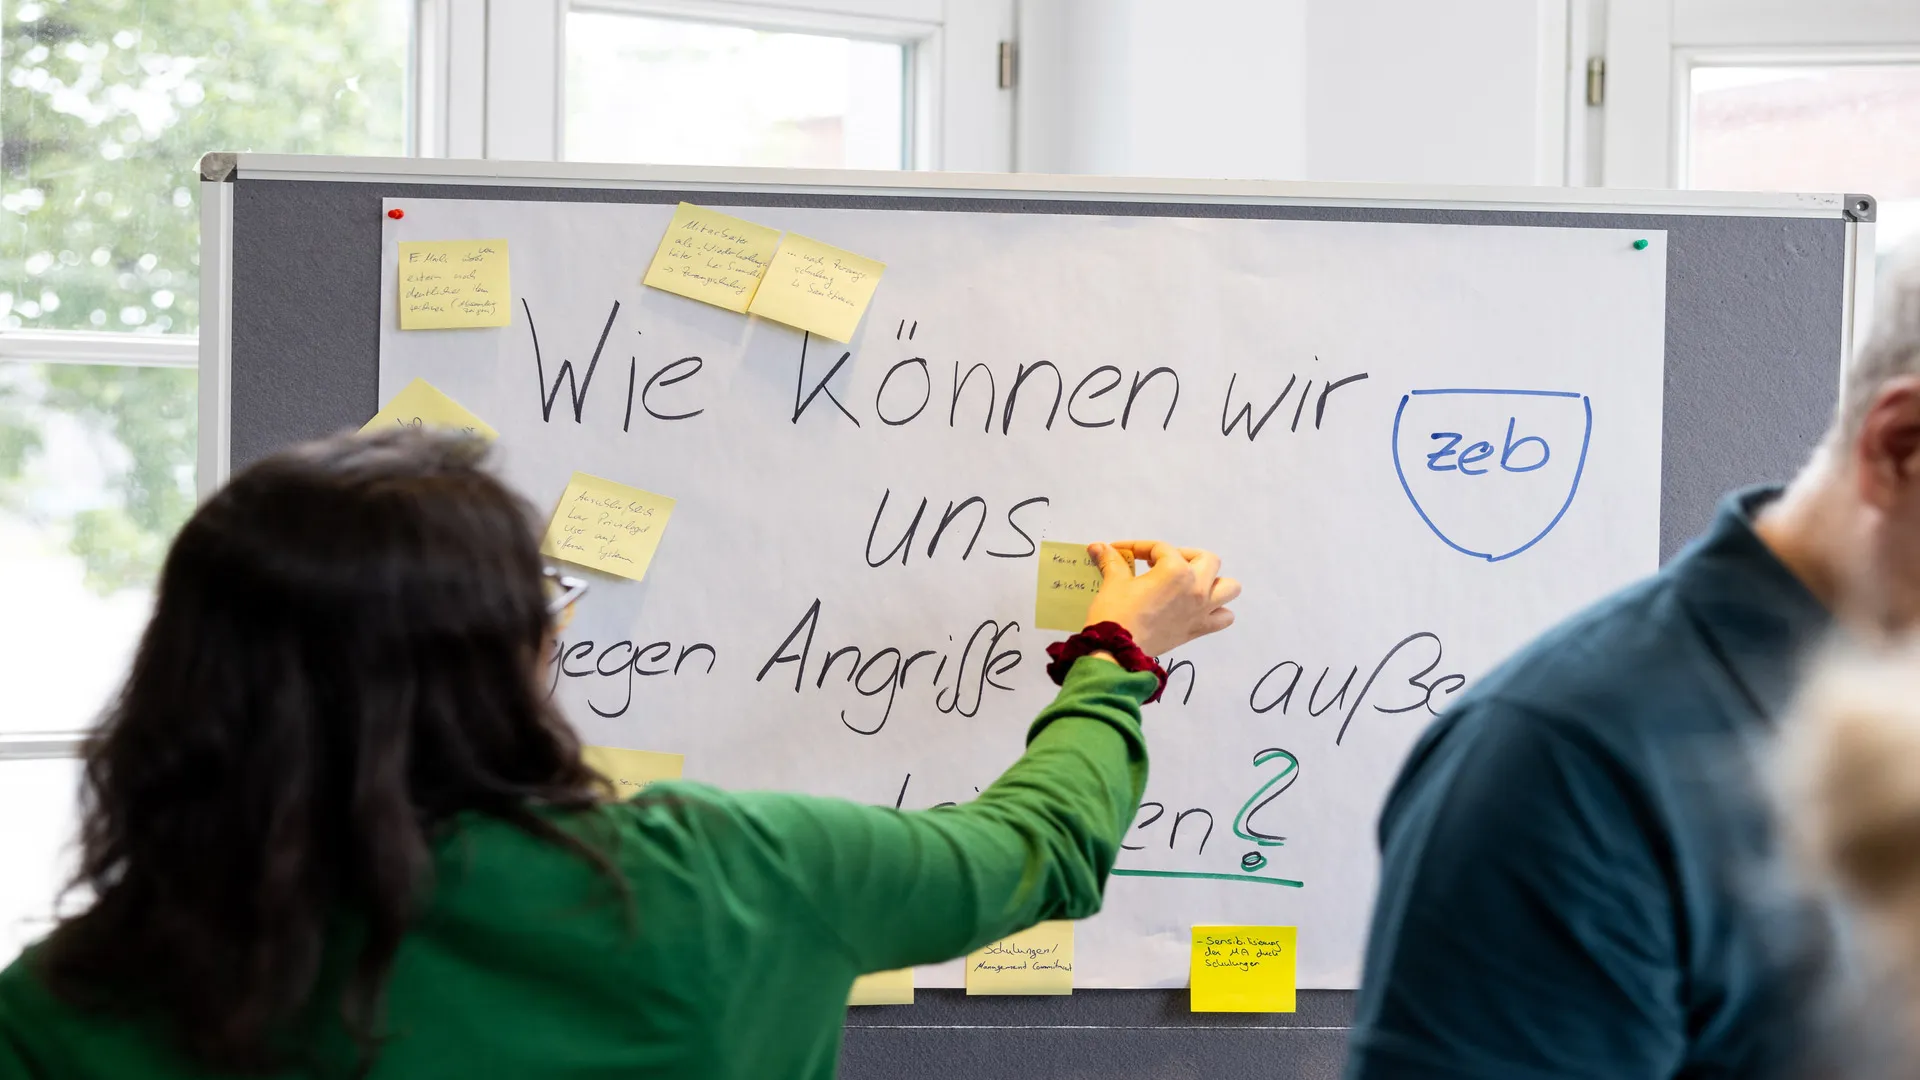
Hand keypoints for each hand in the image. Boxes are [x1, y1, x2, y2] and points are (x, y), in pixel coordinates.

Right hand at [1082, 540, 1239, 655]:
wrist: (1117, 652)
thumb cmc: (1116, 614)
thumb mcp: (1114, 583)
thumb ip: (1112, 561)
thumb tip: (1098, 546)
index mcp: (1176, 570)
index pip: (1160, 548)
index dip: (1137, 547)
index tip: (1120, 551)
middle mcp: (1197, 587)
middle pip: (1206, 559)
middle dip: (1185, 556)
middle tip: (1162, 564)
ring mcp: (1202, 609)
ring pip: (1229, 587)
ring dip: (1214, 581)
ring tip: (1191, 584)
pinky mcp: (1199, 629)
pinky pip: (1224, 618)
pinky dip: (1217, 611)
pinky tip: (1198, 609)